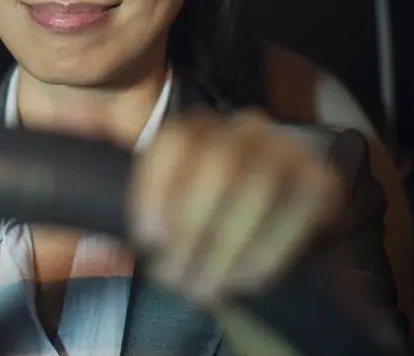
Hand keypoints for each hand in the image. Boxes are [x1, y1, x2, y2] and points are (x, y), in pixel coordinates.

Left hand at [127, 108, 342, 307]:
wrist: (267, 255)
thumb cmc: (206, 238)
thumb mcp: (163, 224)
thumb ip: (126, 225)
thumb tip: (91, 253)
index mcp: (197, 132)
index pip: (173, 142)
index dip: (157, 189)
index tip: (148, 239)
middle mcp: (243, 128)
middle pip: (216, 163)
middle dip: (195, 227)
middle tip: (182, 276)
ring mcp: (286, 151)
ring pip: (256, 187)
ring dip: (228, 246)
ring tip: (211, 286)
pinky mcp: (321, 182)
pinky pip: (298, 210)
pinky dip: (270, 249)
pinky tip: (249, 278)